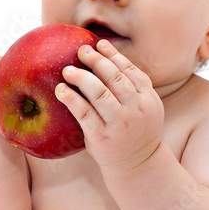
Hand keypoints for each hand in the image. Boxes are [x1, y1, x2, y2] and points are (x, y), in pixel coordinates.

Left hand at [54, 40, 162, 171]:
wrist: (138, 165)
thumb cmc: (136, 132)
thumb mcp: (145, 109)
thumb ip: (132, 88)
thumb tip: (106, 59)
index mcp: (148, 98)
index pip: (130, 71)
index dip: (114, 56)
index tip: (99, 44)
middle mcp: (136, 109)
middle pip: (115, 78)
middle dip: (97, 61)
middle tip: (81, 51)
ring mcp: (120, 123)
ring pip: (99, 93)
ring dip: (81, 77)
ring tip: (67, 70)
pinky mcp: (102, 136)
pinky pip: (84, 113)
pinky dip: (71, 99)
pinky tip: (60, 90)